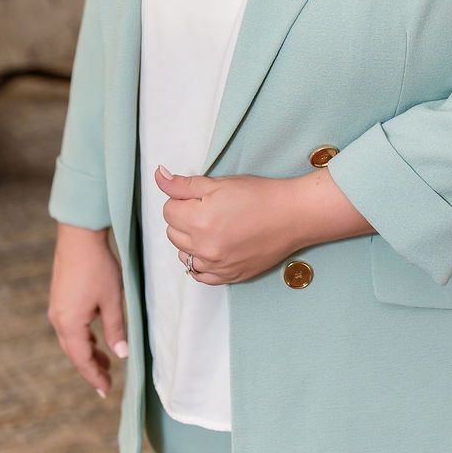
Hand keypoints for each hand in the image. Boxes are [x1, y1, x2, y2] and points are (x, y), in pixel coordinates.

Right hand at [48, 223, 129, 396]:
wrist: (79, 236)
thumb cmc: (98, 267)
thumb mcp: (112, 300)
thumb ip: (115, 329)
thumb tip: (121, 355)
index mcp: (70, 324)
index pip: (82, 360)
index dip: (94, 377)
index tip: (105, 391)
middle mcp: (58, 320)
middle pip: (74, 353)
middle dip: (90, 368)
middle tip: (106, 383)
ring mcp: (56, 309)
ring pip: (71, 340)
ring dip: (87, 353)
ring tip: (104, 363)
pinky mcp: (59, 299)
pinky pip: (69, 327)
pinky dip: (82, 338)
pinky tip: (94, 338)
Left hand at [156, 165, 304, 283]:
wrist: (292, 216)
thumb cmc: (259, 195)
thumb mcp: (219, 183)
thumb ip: (184, 185)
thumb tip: (159, 176)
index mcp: (198, 221)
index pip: (168, 211)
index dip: (182, 200)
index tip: (200, 197)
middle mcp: (204, 248)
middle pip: (173, 233)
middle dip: (184, 219)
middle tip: (208, 209)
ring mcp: (216, 266)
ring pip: (184, 255)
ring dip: (190, 242)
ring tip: (213, 228)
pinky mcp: (228, 276)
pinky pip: (200, 275)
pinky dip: (201, 262)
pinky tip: (214, 248)